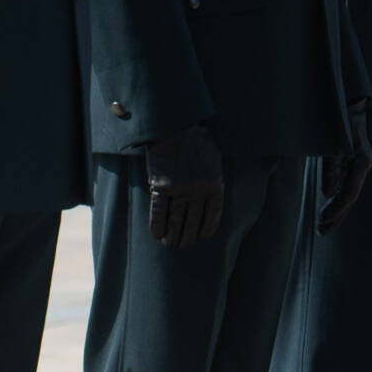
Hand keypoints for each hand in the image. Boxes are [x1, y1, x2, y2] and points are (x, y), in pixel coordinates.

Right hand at [144, 124, 225, 248]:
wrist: (174, 127)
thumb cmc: (196, 139)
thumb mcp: (214, 159)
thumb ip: (214, 178)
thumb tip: (213, 197)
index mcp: (215, 184)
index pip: (213, 214)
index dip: (207, 228)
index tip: (202, 237)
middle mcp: (198, 191)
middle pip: (193, 221)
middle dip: (188, 236)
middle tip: (183, 245)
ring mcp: (179, 190)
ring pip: (176, 220)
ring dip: (173, 235)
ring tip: (170, 244)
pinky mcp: (160, 187)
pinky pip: (158, 213)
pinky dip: (157, 225)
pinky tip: (156, 235)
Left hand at [316, 103, 371, 233]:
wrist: (348, 98)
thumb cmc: (341, 120)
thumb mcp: (334, 144)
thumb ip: (331, 168)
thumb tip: (328, 193)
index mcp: (362, 162)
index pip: (350, 194)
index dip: (336, 210)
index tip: (321, 222)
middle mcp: (363, 164)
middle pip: (351, 197)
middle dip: (337, 216)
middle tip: (321, 231)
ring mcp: (358, 161)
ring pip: (349, 192)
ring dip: (337, 209)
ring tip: (324, 225)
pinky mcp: (351, 158)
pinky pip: (345, 183)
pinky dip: (337, 196)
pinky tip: (329, 202)